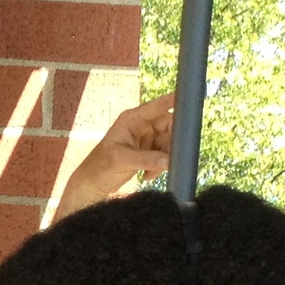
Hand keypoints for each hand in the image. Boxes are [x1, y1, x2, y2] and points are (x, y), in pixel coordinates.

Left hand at [55, 93, 174, 219]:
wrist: (90, 187)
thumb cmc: (98, 168)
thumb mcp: (121, 161)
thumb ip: (146, 159)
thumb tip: (168, 161)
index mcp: (132, 119)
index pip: (158, 105)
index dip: (176, 100)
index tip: (194, 97)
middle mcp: (141, 125)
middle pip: (170, 125)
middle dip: (171, 143)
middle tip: (168, 158)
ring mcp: (145, 138)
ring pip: (169, 142)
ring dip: (165, 158)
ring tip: (151, 174)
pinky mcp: (147, 151)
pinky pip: (164, 154)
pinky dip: (160, 165)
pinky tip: (147, 176)